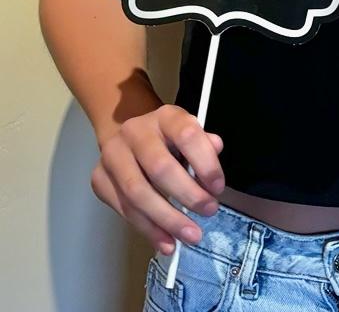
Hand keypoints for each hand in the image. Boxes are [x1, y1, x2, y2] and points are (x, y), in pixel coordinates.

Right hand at [91, 105, 224, 253]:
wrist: (127, 136)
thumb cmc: (168, 140)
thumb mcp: (189, 134)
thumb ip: (203, 143)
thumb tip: (216, 148)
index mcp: (165, 116)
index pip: (186, 134)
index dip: (205, 163)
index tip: (218, 188)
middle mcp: (134, 131)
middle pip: (159, 167)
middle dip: (187, 195)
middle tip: (208, 212)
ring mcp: (112, 155)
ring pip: (137, 193)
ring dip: (166, 220)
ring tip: (189, 236)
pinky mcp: (99, 179)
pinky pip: (124, 210)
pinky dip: (148, 230)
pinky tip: (166, 242)